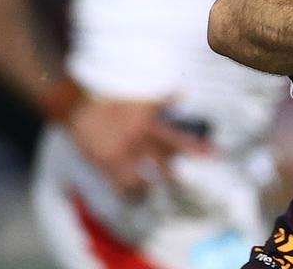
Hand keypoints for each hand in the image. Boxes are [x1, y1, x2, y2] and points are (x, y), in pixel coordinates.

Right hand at [67, 98, 210, 198]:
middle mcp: (137, 141)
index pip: (177, 137)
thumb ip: (161, 100)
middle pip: (163, 164)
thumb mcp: (138, 99)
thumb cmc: (111, 102)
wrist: (79, 106)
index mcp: (147, 123)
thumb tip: (181, 93)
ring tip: (154, 192)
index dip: (195, 147)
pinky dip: (129, 194)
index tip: (213, 154)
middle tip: (184, 184)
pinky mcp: (105, 165)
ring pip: (142, 180)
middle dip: (174, 175)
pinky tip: (134, 198)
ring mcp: (120, 155)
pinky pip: (120, 186)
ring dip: (150, 187)